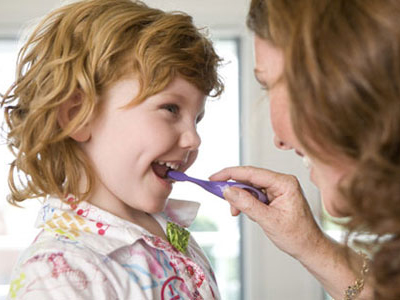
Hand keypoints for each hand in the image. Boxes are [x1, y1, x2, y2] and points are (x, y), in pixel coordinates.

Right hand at [210, 166, 324, 260]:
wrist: (310, 248)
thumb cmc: (297, 235)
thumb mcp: (268, 220)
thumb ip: (247, 204)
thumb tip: (228, 191)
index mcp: (284, 183)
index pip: (252, 173)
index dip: (230, 174)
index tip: (214, 177)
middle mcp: (281, 182)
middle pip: (249, 179)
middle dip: (234, 189)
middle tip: (219, 195)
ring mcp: (278, 189)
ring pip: (250, 187)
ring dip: (240, 199)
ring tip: (236, 212)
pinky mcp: (275, 196)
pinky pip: (255, 195)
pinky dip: (246, 203)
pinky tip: (244, 212)